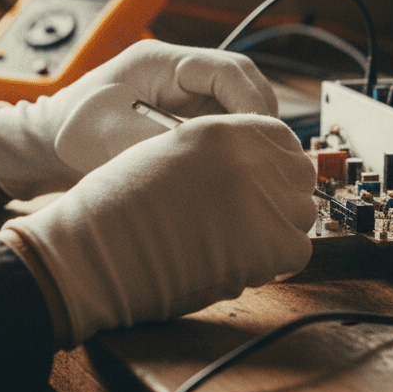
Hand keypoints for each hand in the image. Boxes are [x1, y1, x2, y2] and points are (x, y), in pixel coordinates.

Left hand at [0, 40, 277, 199]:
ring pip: (236, 107)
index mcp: (161, 61)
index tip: (262, 134)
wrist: (46, 144)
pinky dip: (231, 146)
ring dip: (247, 134)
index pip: (227, 69)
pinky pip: (221, 127)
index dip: (252, 100)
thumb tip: (210, 155)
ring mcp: (183, 95)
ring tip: (254, 167)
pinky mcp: (183, 118)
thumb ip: (162, 142)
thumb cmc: (69, 130)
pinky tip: (233, 170)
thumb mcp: (111, 137)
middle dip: (258, 119)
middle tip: (268, 156)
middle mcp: (178, 73)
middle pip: (241, 86)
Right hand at [0, 113, 315, 346]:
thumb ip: (211, 155)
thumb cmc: (113, 211)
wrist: (91, 253)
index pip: (280, 137)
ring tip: (243, 241)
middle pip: (299, 173)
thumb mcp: (163, 155)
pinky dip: (278, 259)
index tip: (267, 182)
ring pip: (301, 211)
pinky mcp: (266, 243)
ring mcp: (259, 198)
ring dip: (280, 227)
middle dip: (282, 194)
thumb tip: (250, 171)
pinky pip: (297, 249)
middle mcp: (245, 156)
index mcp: (219, 130)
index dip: (275, 163)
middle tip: (257, 216)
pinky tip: (246, 261)